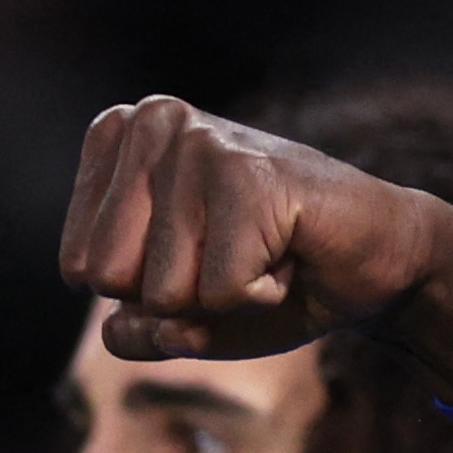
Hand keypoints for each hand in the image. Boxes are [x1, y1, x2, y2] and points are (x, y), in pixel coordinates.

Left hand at [60, 96, 452, 403]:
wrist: (373, 260)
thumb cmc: (263, 276)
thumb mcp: (176, 316)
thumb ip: (131, 332)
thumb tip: (127, 328)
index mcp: (118, 137)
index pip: (79, 267)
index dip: (142, 291)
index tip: (199, 255)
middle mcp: (154, 121)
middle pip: (109, 277)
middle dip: (175, 295)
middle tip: (232, 255)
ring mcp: (202, 141)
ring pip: (164, 290)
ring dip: (222, 295)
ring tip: (263, 250)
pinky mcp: (250, 176)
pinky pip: (219, 291)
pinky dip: (261, 296)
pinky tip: (290, 254)